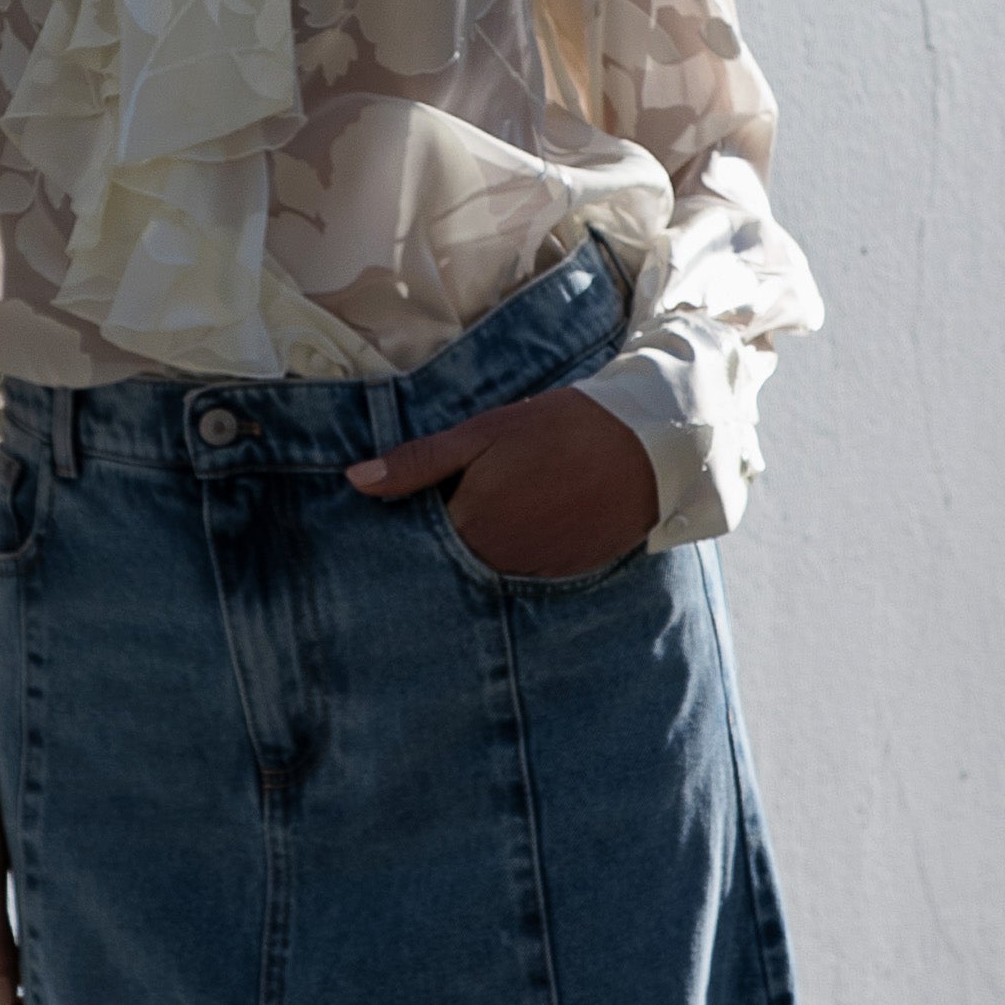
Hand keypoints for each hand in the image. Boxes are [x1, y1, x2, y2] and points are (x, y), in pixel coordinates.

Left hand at [344, 383, 657, 579]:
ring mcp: (536, 574)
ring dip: (484, 551)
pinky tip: (530, 523)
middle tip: (460, 506)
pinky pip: (527, 573)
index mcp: (470, 527)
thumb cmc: (558, 430)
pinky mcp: (567, 574)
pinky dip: (520, 554)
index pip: (418, 543)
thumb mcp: (482, 434)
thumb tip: (356, 480)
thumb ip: (419, 463)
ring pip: (489, 570)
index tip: (404, 513)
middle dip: (445, 544)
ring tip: (499, 513)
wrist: (647, 444)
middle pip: (453, 563)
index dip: (411, 526)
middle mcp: (498, 564)